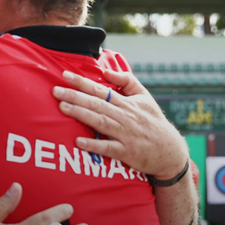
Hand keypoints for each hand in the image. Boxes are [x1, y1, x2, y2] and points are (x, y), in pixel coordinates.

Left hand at [53, 70, 187, 179]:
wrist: (169, 151)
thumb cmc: (153, 122)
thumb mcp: (144, 96)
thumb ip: (126, 81)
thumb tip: (105, 72)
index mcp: (126, 103)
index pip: (101, 89)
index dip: (82, 82)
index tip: (65, 75)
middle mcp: (125, 116)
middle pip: (96, 104)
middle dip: (75, 96)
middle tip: (55, 91)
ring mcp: (125, 134)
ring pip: (100, 122)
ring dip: (81, 114)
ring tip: (63, 107)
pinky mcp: (126, 152)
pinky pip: (108, 148)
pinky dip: (94, 144)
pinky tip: (78, 141)